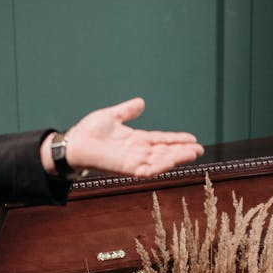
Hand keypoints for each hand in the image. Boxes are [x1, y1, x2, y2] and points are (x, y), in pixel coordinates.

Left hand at [43, 97, 203, 177]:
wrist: (73, 143)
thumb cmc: (88, 132)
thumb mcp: (112, 116)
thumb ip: (127, 111)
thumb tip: (141, 102)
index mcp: (135, 140)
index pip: (161, 140)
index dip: (177, 139)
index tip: (193, 138)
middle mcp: (136, 151)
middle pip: (164, 151)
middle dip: (182, 150)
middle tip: (199, 149)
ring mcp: (132, 161)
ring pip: (160, 161)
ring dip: (176, 157)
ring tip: (193, 153)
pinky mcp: (125, 168)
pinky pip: (146, 170)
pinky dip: (159, 166)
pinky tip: (171, 162)